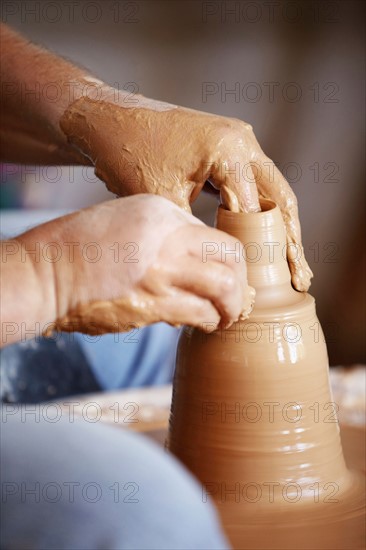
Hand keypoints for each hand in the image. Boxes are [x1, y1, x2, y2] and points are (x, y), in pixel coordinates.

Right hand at [29, 195, 253, 334]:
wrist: (45, 274)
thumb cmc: (77, 248)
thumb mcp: (123, 219)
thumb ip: (162, 233)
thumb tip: (193, 260)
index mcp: (159, 210)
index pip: (211, 233)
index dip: (224, 258)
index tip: (225, 274)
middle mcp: (168, 235)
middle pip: (231, 255)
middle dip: (242, 280)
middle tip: (238, 297)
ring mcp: (163, 269)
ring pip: (225, 287)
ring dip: (232, 306)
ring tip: (227, 316)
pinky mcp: (154, 303)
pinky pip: (201, 312)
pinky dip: (210, 320)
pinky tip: (206, 324)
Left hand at [60, 88, 312, 290]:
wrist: (106, 118)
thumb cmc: (127, 155)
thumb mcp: (162, 202)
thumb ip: (195, 234)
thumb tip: (216, 269)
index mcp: (230, 150)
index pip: (256, 209)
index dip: (259, 249)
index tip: (261, 282)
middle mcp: (242, 141)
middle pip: (280, 197)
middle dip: (290, 240)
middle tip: (301, 277)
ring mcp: (237, 141)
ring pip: (270, 190)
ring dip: (279, 226)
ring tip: (291, 264)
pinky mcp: (226, 147)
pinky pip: (251, 183)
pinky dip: (258, 211)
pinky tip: (263, 238)